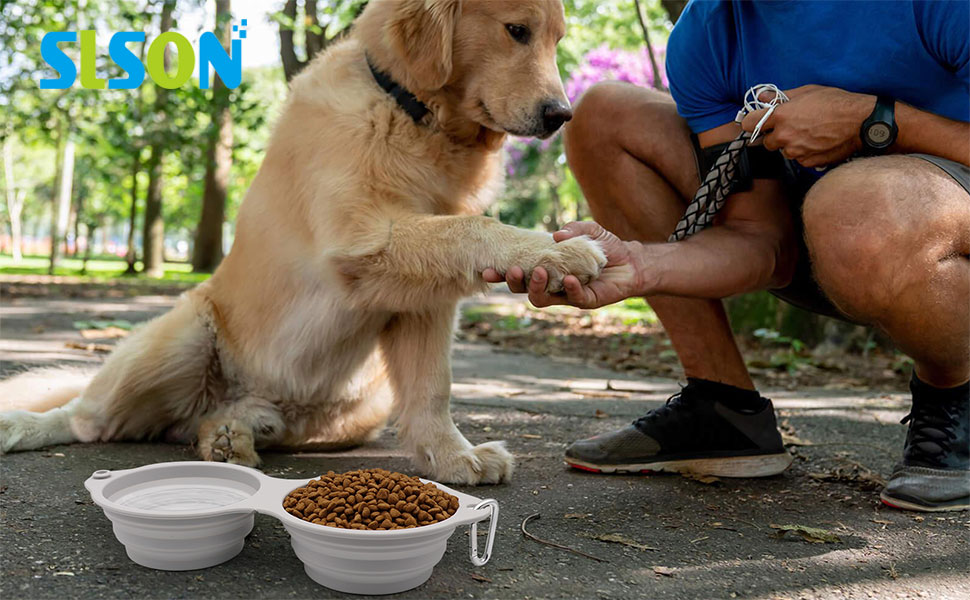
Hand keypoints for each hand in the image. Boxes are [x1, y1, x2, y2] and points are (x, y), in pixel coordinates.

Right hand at [483, 222, 646, 308]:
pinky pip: (571, 299)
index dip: (500, 274)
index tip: (486, 268)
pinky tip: (570, 278)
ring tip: (538, 272)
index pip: (517, 272)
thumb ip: (573, 228)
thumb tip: (557, 235)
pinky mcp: (584, 300)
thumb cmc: (604, 246)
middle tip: (511, 270)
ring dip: (535, 287)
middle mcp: (550, 283)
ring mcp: (565, 295)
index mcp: (544, 267)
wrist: (630, 262)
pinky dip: (569, 289)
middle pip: (522, 289)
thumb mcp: (588, 230)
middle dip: (512, 281)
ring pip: (540, 299)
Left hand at [740, 85, 873, 167]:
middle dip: (775, 135)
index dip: (752, 122)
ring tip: (810, 133)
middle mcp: (784, 136)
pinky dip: (805, 153)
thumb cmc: (837, 102)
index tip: (756, 122)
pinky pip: (799, 159)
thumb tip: (762, 96)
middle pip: (766, 142)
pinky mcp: (807, 162)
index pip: (748, 123)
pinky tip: (818, 142)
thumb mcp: (807, 91)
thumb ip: (781, 96)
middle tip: (792, 127)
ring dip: (791, 145)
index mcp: (780, 116)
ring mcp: (795, 151)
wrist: (861, 122)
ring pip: (784, 151)